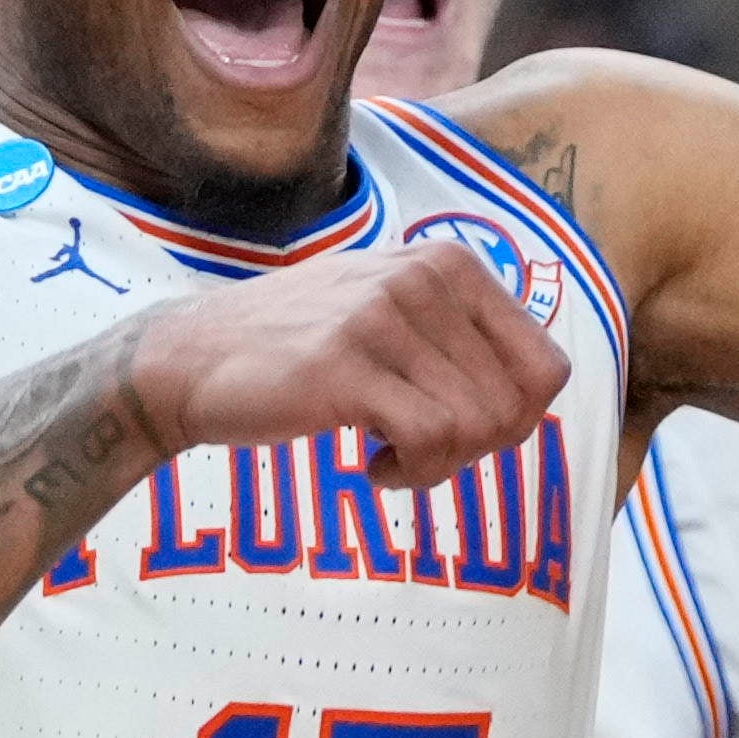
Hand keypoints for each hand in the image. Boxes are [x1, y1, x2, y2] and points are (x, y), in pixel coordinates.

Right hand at [128, 230, 564, 484]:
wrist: (192, 359)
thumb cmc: (299, 350)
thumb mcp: (393, 313)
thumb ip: (463, 334)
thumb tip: (541, 386)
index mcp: (448, 263)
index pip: (546, 365)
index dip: (517, 420)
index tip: (464, 435)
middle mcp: (424, 277)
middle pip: (515, 406)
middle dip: (477, 452)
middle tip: (421, 454)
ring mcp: (384, 317)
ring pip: (476, 426)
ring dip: (440, 467)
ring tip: (392, 458)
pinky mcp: (347, 365)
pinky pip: (431, 440)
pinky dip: (412, 474)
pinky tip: (373, 468)